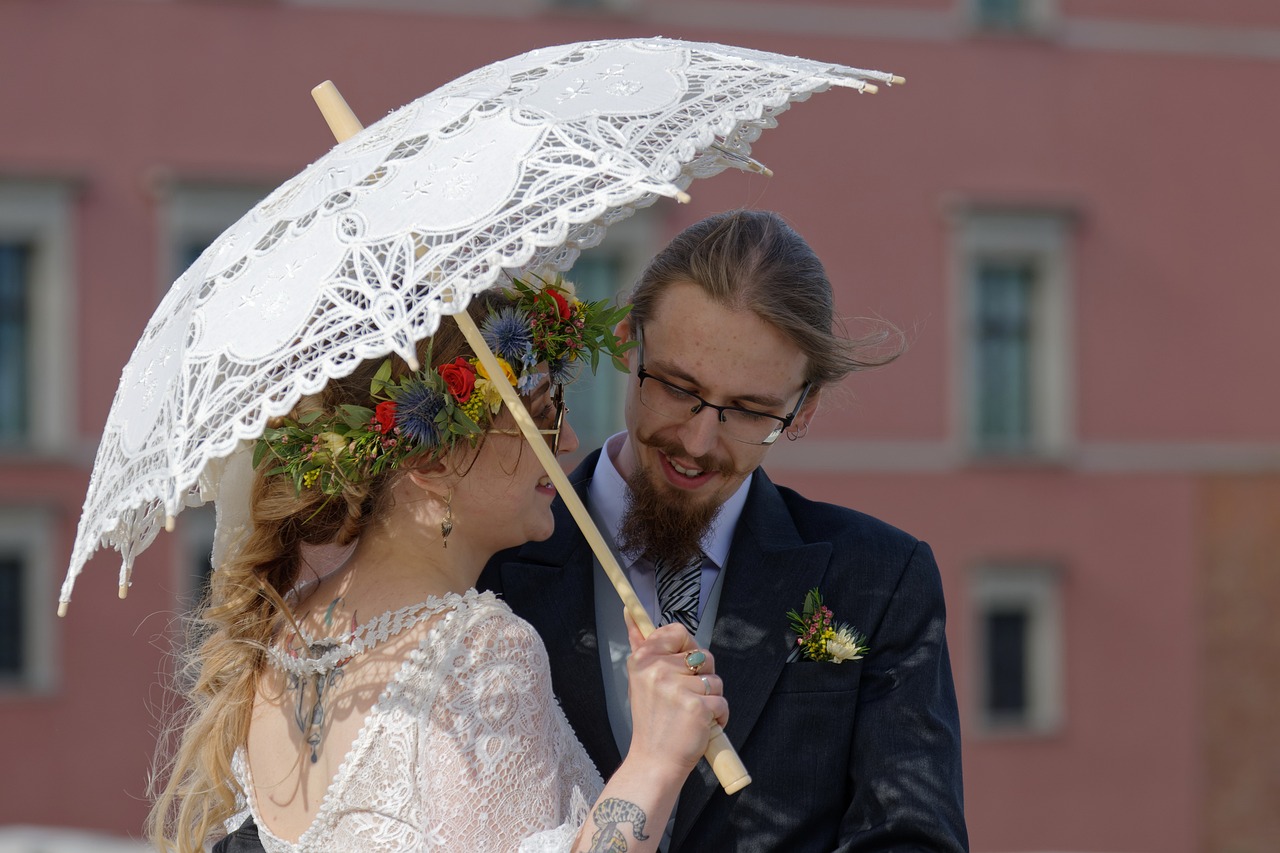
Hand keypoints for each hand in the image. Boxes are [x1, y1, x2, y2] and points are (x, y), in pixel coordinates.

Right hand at [623, 609, 729, 777]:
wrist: (654, 762)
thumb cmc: (652, 721)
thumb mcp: (639, 679)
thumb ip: (640, 644)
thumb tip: (630, 611)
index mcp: (643, 658)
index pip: (678, 631)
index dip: (687, 648)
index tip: (682, 666)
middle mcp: (657, 669)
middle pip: (703, 656)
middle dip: (702, 677)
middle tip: (683, 698)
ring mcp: (677, 688)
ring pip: (715, 680)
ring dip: (710, 699)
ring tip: (690, 714)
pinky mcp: (698, 707)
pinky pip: (722, 702)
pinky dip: (718, 717)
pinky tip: (700, 726)